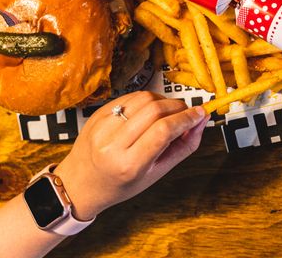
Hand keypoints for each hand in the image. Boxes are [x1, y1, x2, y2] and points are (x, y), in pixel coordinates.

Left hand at [53, 92, 207, 219]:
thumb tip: (201, 121)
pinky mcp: (98, 113)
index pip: (162, 131)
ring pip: (143, 98)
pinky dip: (147, 100)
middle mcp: (112, 144)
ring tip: (168, 113)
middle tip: (186, 113)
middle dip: (177, 107)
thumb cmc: (119, 184)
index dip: (185, 118)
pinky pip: (130, 97)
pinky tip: (150, 111)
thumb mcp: (155, 173)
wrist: (80, 183)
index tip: (199, 113)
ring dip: (163, 100)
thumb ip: (183, 147)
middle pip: (154, 110)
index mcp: (128, 165)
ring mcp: (102, 126)